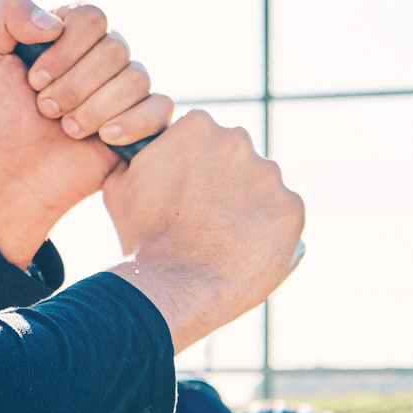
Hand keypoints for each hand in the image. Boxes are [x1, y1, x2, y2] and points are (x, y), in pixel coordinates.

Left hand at [0, 0, 173, 267]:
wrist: (16, 171)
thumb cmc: (0, 113)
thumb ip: (4, 15)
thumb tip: (54, 22)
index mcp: (72, 29)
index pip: (91, 16)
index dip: (64, 51)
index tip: (34, 80)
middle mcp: (106, 52)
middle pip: (114, 48)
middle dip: (73, 87)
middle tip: (46, 110)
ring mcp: (128, 86)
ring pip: (135, 79)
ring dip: (92, 111)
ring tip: (67, 128)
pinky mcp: (145, 120)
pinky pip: (160, 108)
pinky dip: (130, 123)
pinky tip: (103, 137)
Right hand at [97, 111, 305, 351]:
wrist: (175, 286)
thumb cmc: (142, 238)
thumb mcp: (120, 185)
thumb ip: (140, 156)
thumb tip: (140, 148)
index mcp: (198, 126)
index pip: (205, 136)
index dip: (197, 164)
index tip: (190, 190)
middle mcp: (238, 140)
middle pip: (237, 157)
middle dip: (227, 180)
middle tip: (208, 217)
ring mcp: (269, 174)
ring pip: (264, 186)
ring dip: (251, 205)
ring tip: (228, 239)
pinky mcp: (292, 208)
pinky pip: (284, 216)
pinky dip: (272, 231)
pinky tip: (249, 250)